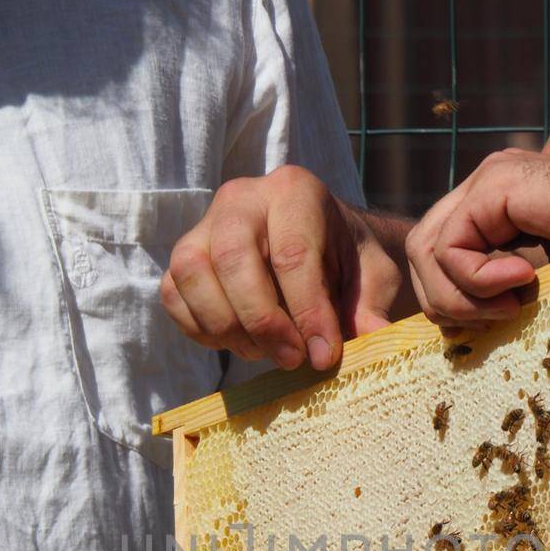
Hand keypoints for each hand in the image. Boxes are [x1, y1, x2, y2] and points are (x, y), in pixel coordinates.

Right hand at [161, 165, 410, 369]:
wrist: (316, 248)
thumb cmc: (346, 261)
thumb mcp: (373, 276)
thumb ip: (371, 304)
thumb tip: (374, 338)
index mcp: (295, 190)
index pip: (292, 253)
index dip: (307, 312)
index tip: (324, 356)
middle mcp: (241, 198)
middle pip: (232, 258)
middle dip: (262, 321)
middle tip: (292, 360)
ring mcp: (203, 226)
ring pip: (192, 274)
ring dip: (228, 327)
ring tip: (266, 352)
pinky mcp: (181, 258)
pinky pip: (174, 296)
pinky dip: (202, 330)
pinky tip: (241, 343)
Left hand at [406, 148, 549, 327]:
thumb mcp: (546, 280)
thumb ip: (503, 290)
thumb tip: (459, 330)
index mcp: (493, 207)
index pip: (436, 256)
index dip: (449, 298)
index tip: (493, 322)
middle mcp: (483, 188)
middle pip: (420, 254)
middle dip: (444, 302)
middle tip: (493, 321)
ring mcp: (487, 181)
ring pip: (426, 250)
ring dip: (461, 295)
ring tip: (511, 306)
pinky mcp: (496, 185)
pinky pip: (451, 246)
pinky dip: (476, 279)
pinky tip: (523, 280)